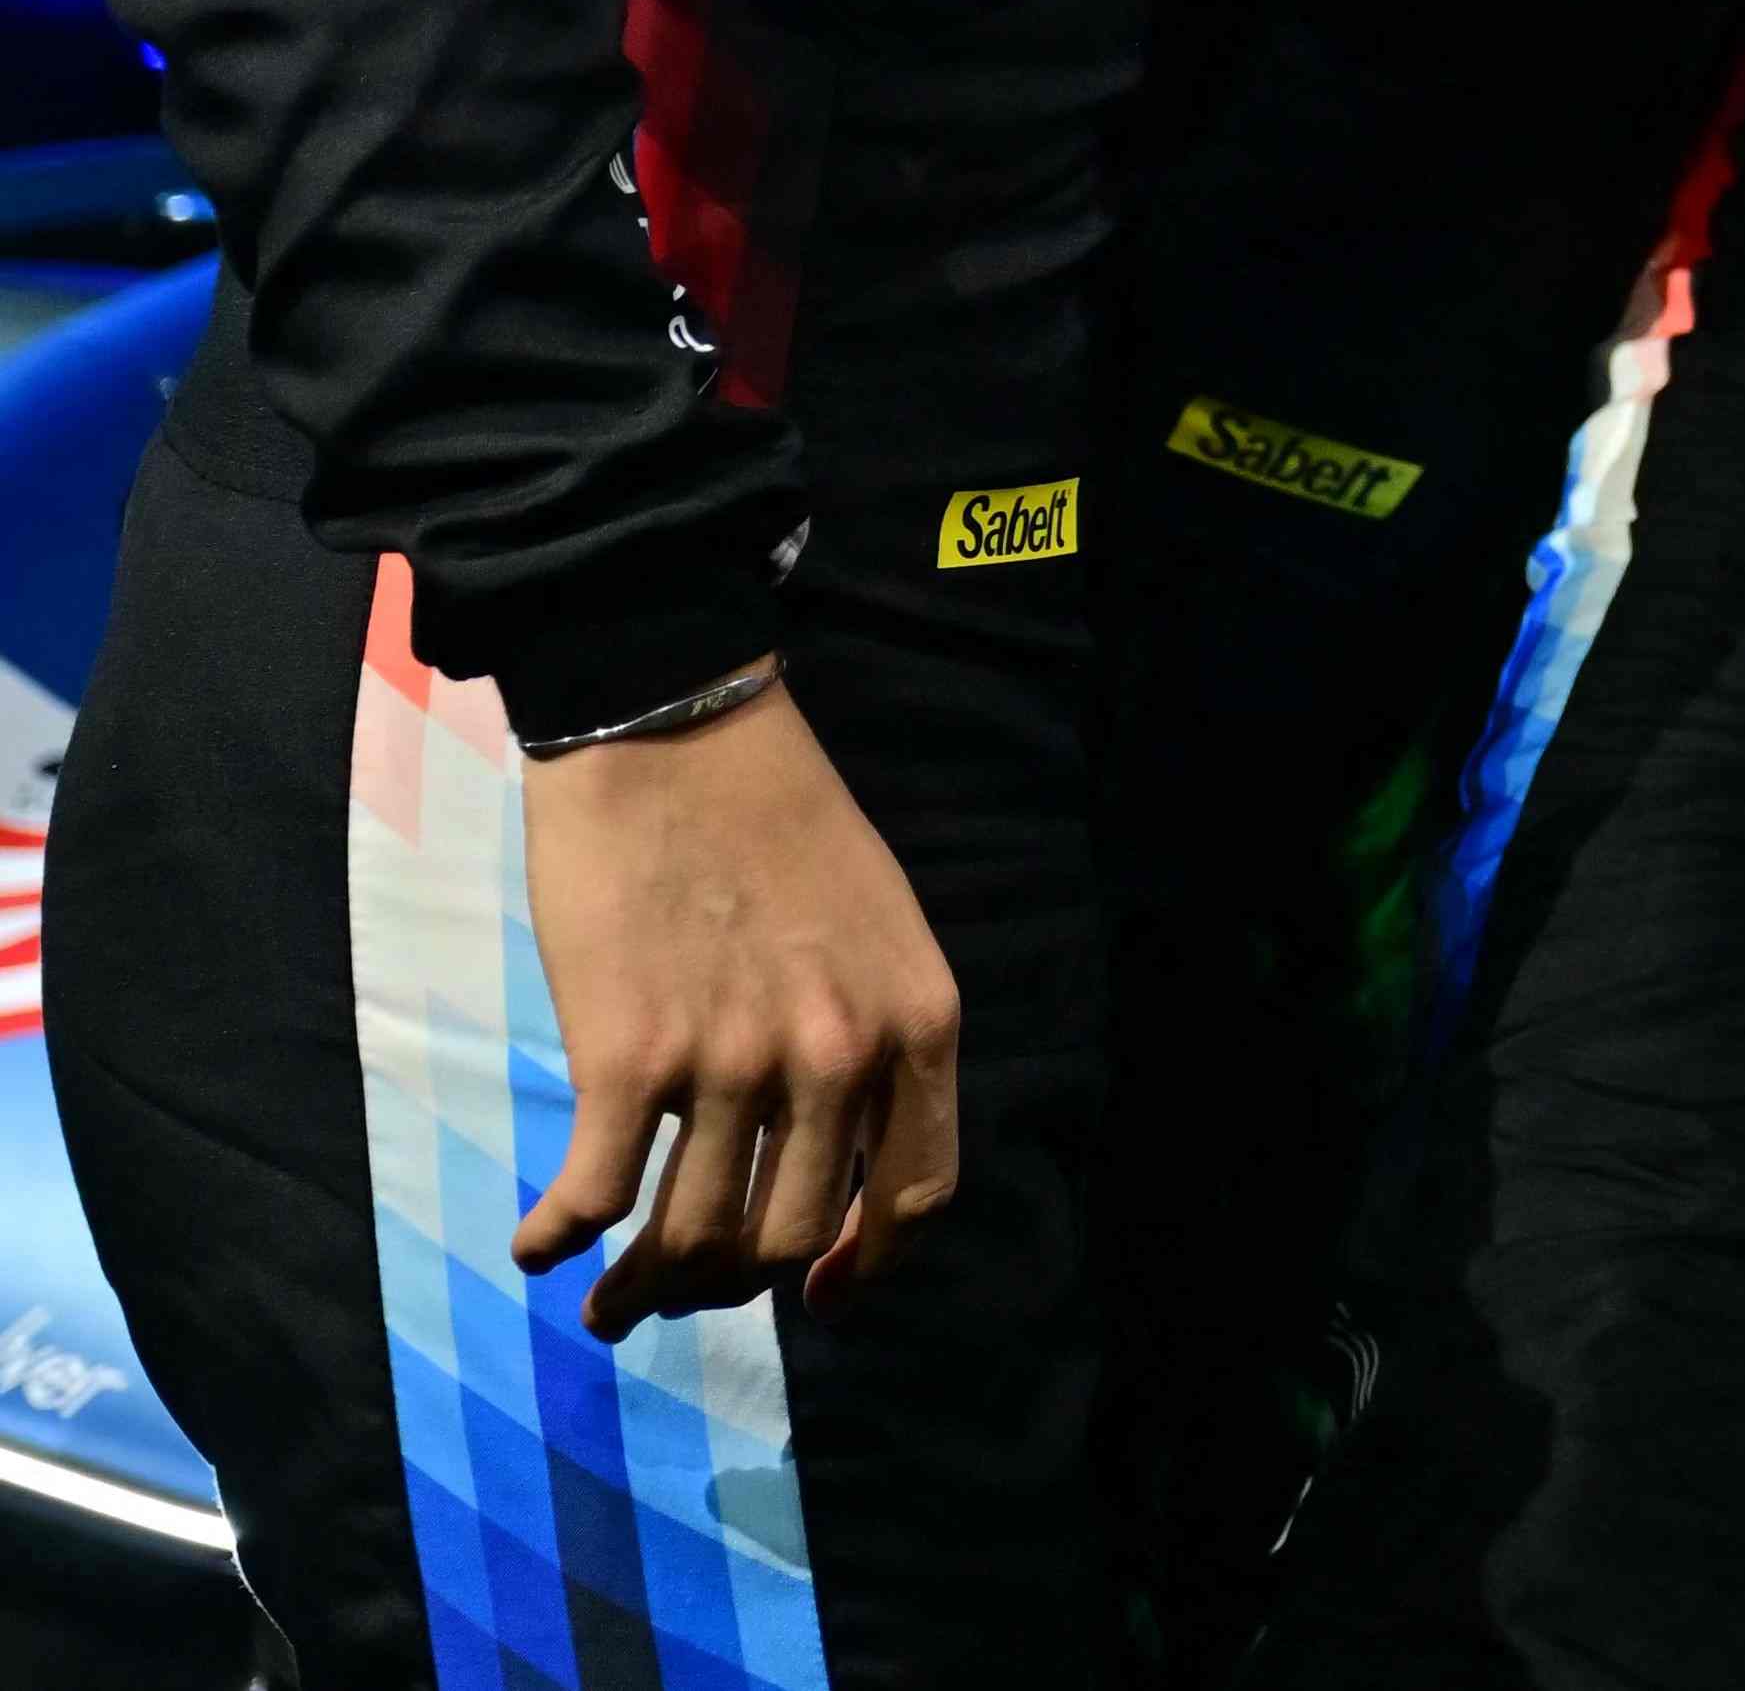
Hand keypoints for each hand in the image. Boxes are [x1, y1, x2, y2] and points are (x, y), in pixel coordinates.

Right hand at [506, 672, 964, 1334]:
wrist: (675, 734)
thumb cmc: (776, 822)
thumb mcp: (878, 928)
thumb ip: (871, 1034)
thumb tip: (831, 1149)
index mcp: (915, 1023)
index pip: (914, 1195)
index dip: (863, 1265)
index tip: (815, 1294)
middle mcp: (837, 1056)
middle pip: (789, 1236)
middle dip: (731, 1284)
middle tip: (681, 1288)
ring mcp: (732, 1063)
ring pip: (691, 1238)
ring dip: (641, 1289)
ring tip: (608, 1301)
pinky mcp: (627, 1057)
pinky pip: (594, 1197)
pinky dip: (559, 1239)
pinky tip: (538, 1244)